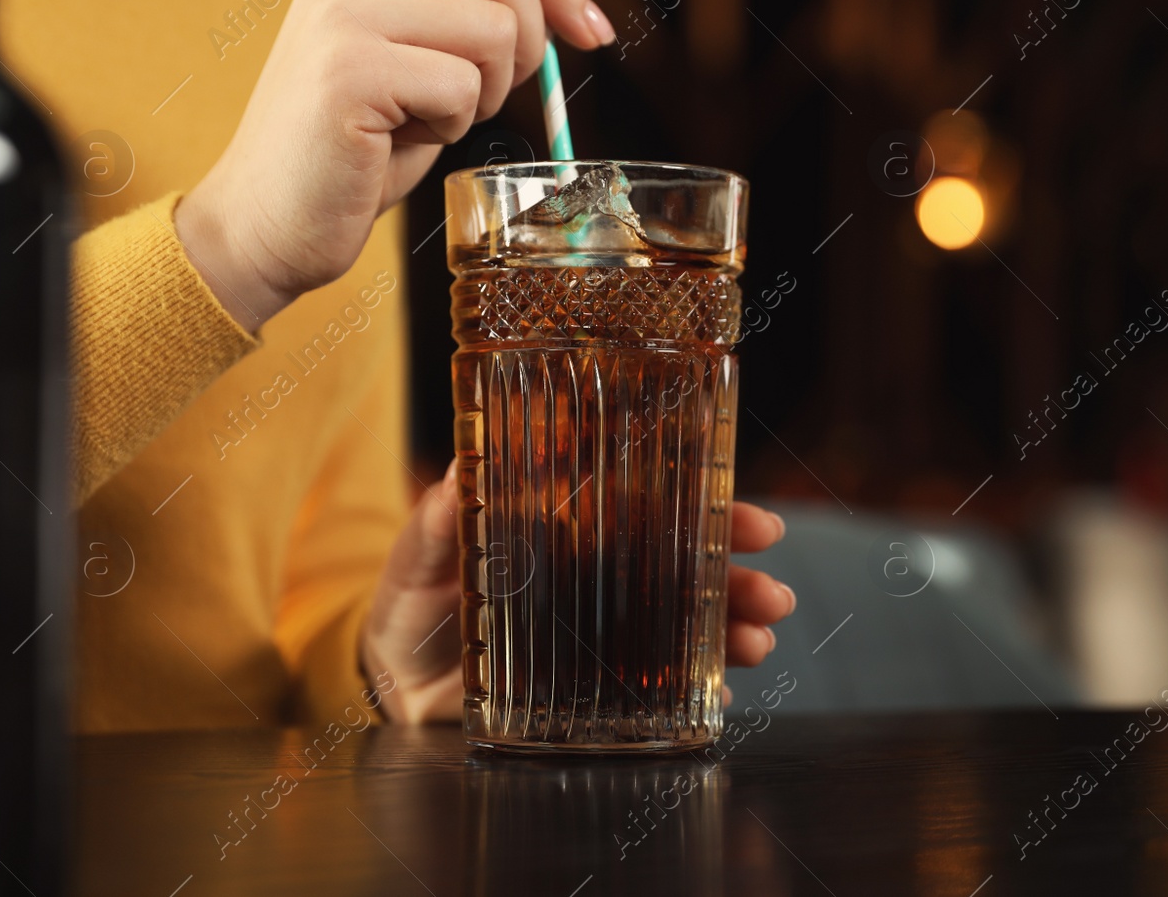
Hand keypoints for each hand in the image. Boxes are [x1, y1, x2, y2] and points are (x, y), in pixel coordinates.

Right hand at [176, 0, 616, 330]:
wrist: (270, 223)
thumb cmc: (358, 153)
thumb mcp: (429, 68)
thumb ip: (485, 15)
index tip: (593, 31)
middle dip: (533, 41)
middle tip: (497, 97)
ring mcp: (342, 16)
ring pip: (494, 30)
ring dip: (487, 92)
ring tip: (432, 119)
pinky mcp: (350, 71)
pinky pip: (462, 88)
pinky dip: (453, 127)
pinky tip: (404, 141)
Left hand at [361, 461, 796, 722]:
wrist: (393, 677)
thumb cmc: (412, 598)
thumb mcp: (420, 555)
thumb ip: (438, 524)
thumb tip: (453, 479)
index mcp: (574, 526)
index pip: (655, 508)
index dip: (711, 511)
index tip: (756, 522)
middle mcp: (600, 571)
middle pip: (688, 566)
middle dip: (740, 578)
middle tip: (775, 593)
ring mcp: (602, 627)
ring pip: (686, 621)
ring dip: (731, 629)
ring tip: (759, 641)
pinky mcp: (593, 680)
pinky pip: (658, 681)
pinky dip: (696, 683)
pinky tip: (722, 687)